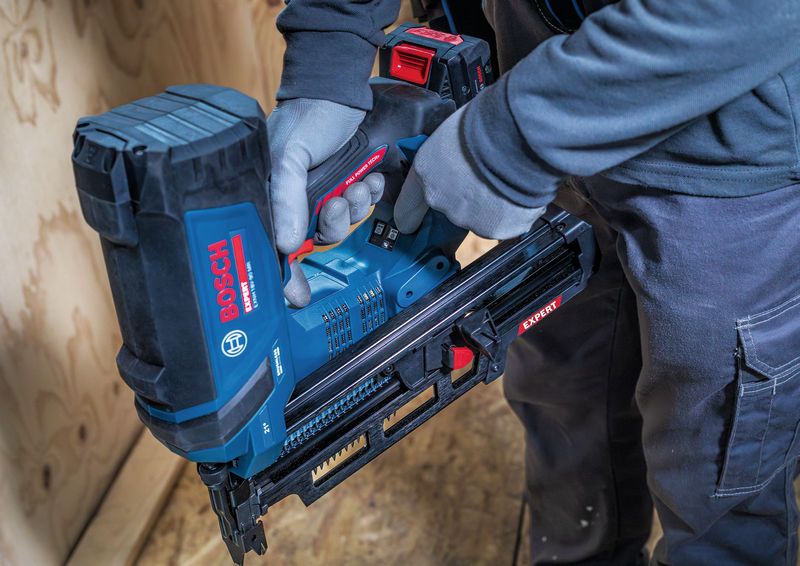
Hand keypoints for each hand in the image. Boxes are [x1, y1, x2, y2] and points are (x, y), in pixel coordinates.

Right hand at [268, 98, 383, 306]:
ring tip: (356, 183)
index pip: (275, 246)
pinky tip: (369, 178)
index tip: (298, 297)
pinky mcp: (348, 183)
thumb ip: (287, 197)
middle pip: (316, 238)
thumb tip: (287, 243)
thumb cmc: (305, 116)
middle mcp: (296, 201)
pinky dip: (368, 195)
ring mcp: (323, 193)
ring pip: (343, 223)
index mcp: (273, 198)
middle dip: (334, 225)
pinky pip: (361, 206)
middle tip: (339, 202)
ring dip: (355, 207)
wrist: (339, 89)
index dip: (286, 274)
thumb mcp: (288, 154)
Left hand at [394, 105, 545, 239]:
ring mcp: (467, 218)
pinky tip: (519, 190)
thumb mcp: (456, 130)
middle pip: (451, 208)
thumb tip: (458, 157)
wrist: (522, 135)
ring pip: (479, 216)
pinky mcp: (494, 229)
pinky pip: (504, 223)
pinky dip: (513, 212)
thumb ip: (450, 155)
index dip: (411, 214)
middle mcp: (441, 200)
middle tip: (486, 175)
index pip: (407, 207)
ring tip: (507, 179)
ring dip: (491, 204)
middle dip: (466, 195)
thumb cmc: (492, 121)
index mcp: (426, 172)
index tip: (412, 221)